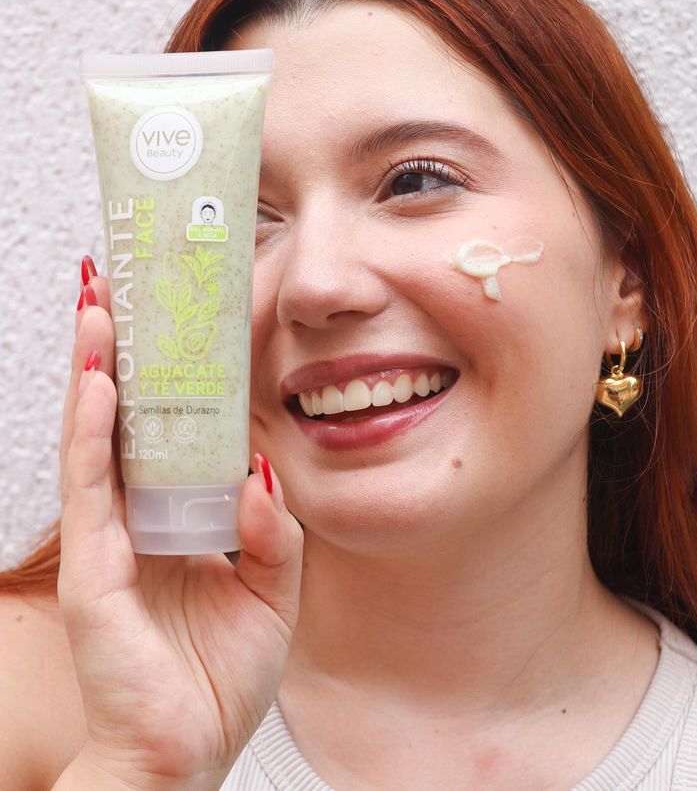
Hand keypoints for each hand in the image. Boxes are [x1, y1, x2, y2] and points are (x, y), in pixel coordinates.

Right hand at [56, 260, 303, 788]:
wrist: (183, 759)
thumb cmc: (218, 680)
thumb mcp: (273, 594)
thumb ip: (273, 531)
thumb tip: (260, 473)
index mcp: (179, 521)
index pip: (169, 433)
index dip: (169, 379)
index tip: (176, 321)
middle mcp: (138, 520)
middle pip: (126, 419)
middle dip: (120, 353)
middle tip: (119, 285)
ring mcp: (110, 540)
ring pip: (97, 438)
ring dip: (95, 370)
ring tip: (97, 305)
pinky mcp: (93, 569)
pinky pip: (91, 488)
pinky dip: (92, 433)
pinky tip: (98, 384)